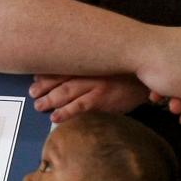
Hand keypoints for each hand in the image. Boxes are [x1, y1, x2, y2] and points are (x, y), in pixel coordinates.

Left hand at [30, 74, 147, 121]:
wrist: (149, 79)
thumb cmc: (127, 73)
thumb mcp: (108, 63)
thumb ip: (91, 66)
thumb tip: (65, 74)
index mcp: (91, 62)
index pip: (63, 66)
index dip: (46, 72)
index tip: (34, 77)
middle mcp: (91, 72)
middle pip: (61, 79)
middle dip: (43, 87)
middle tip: (32, 94)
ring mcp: (97, 86)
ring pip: (67, 92)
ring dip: (50, 100)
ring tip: (39, 106)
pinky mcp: (103, 100)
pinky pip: (80, 107)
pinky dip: (66, 112)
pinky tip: (56, 117)